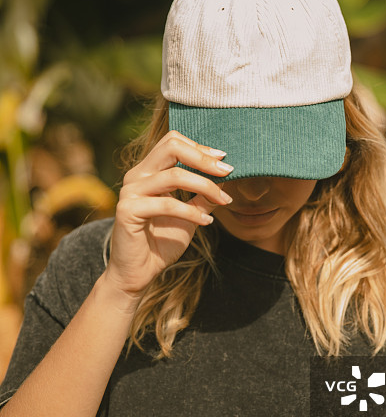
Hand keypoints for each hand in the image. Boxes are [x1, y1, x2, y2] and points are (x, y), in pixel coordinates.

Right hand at [102, 130, 233, 300]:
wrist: (137, 273)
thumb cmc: (161, 242)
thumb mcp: (191, 214)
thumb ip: (204, 195)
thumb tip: (227, 177)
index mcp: (148, 171)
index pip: (173, 142)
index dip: (201, 148)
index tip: (224, 159)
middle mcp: (137, 176)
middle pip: (171, 147)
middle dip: (203, 158)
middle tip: (226, 171)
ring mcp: (130, 192)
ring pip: (173, 176)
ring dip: (205, 186)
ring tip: (223, 200)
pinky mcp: (127, 211)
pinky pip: (166, 205)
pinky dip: (191, 212)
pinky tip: (206, 222)